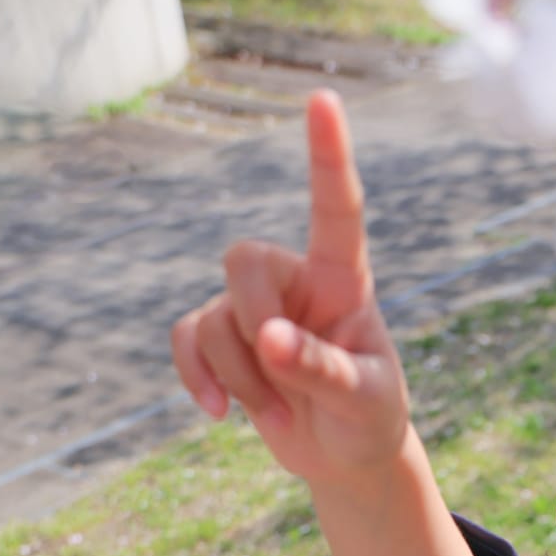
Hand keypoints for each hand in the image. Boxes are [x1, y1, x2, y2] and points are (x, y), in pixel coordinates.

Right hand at [170, 88, 409, 488]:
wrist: (346, 456)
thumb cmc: (370, 417)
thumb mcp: (364, 400)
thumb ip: (322, 369)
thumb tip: (266, 338)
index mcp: (344, 281)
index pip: (336, 209)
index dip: (328, 155)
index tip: (323, 100)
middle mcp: (295, 280)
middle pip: (243, 260)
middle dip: (253, 327)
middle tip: (285, 388)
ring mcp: (254, 307)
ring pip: (213, 318)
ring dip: (240, 378)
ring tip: (280, 415)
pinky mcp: (223, 338)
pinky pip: (186, 340)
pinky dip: (196, 378)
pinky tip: (218, 413)